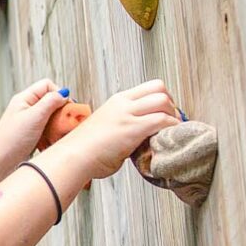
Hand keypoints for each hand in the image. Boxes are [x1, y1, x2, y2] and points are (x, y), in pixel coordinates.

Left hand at [0, 79, 68, 166]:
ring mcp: (28, 122)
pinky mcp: (29, 135)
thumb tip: (64, 93)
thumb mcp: (34, 117)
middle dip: (60, 113)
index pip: (47, 86)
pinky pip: (46, 132)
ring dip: (56, 127)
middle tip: (64, 124)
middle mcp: (25, 108)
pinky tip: (49, 144)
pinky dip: (50, 137)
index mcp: (24, 99)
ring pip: (50, 118)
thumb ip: (50, 102)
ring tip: (56, 136)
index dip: (59, 94)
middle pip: (51, 102)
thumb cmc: (11, 140)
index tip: (66, 108)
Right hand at [58, 79, 181, 179]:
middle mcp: (122, 104)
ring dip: (172, 116)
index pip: (150, 87)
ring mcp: (127, 115)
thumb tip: (138, 139)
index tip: (164, 114)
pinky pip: (162, 120)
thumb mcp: (105, 129)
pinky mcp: (133, 129)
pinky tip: (167, 139)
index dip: (162, 99)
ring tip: (170, 132)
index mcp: (116, 101)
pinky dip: (171, 128)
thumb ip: (123, 127)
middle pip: (160, 89)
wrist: (72, 158)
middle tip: (170, 122)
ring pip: (164, 101)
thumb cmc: (84, 151)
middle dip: (171, 105)